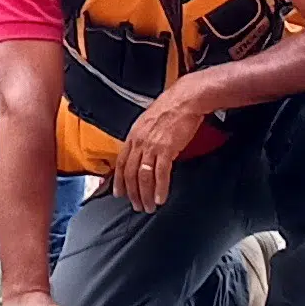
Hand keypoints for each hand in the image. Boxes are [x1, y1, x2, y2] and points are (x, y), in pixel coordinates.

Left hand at [111, 82, 208, 212]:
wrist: (185, 99)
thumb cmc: (170, 108)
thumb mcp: (148, 122)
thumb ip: (142, 138)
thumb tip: (141, 152)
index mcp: (133, 135)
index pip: (121, 163)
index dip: (118, 181)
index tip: (119, 193)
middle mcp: (139, 142)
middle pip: (130, 173)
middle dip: (132, 193)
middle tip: (136, 205)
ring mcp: (151, 146)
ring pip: (143, 177)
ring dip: (145, 195)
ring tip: (148, 206)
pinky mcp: (166, 149)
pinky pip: (160, 174)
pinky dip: (159, 189)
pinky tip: (160, 198)